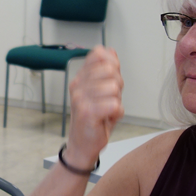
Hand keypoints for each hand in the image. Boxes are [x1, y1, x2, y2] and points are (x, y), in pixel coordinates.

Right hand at [65, 46, 123, 168]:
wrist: (82, 145)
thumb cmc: (93, 119)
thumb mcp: (100, 91)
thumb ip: (106, 70)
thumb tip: (109, 50)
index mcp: (80, 78)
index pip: (98, 54)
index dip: (112, 65)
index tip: (110, 80)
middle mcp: (77, 86)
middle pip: (110, 70)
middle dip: (118, 85)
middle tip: (110, 99)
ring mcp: (80, 99)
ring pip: (114, 87)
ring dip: (117, 100)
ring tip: (107, 110)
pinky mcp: (87, 113)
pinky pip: (114, 104)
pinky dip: (117, 113)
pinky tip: (108, 118)